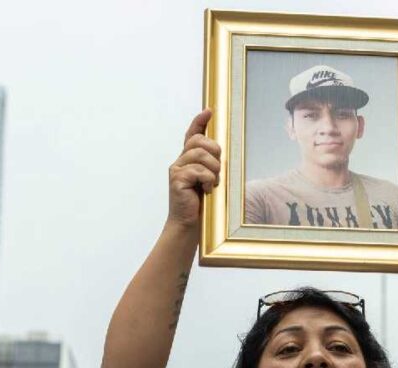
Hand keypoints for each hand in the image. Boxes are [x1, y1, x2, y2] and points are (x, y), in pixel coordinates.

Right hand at [167, 109, 221, 227]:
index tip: (209, 112)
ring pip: (200, 155)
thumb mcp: (208, 181)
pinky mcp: (176, 179)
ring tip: (212, 183)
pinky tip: (206, 190)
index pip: (191, 135)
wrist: (189, 225)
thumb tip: (221, 154)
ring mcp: (176, 170)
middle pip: (198, 141)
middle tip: (218, 168)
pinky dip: (208, 180)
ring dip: (213, 169)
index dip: (199, 122)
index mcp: (187, 160)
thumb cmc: (201, 205)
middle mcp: (180, 162)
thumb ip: (211, 166)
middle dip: (214, 151)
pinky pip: (199, 170)